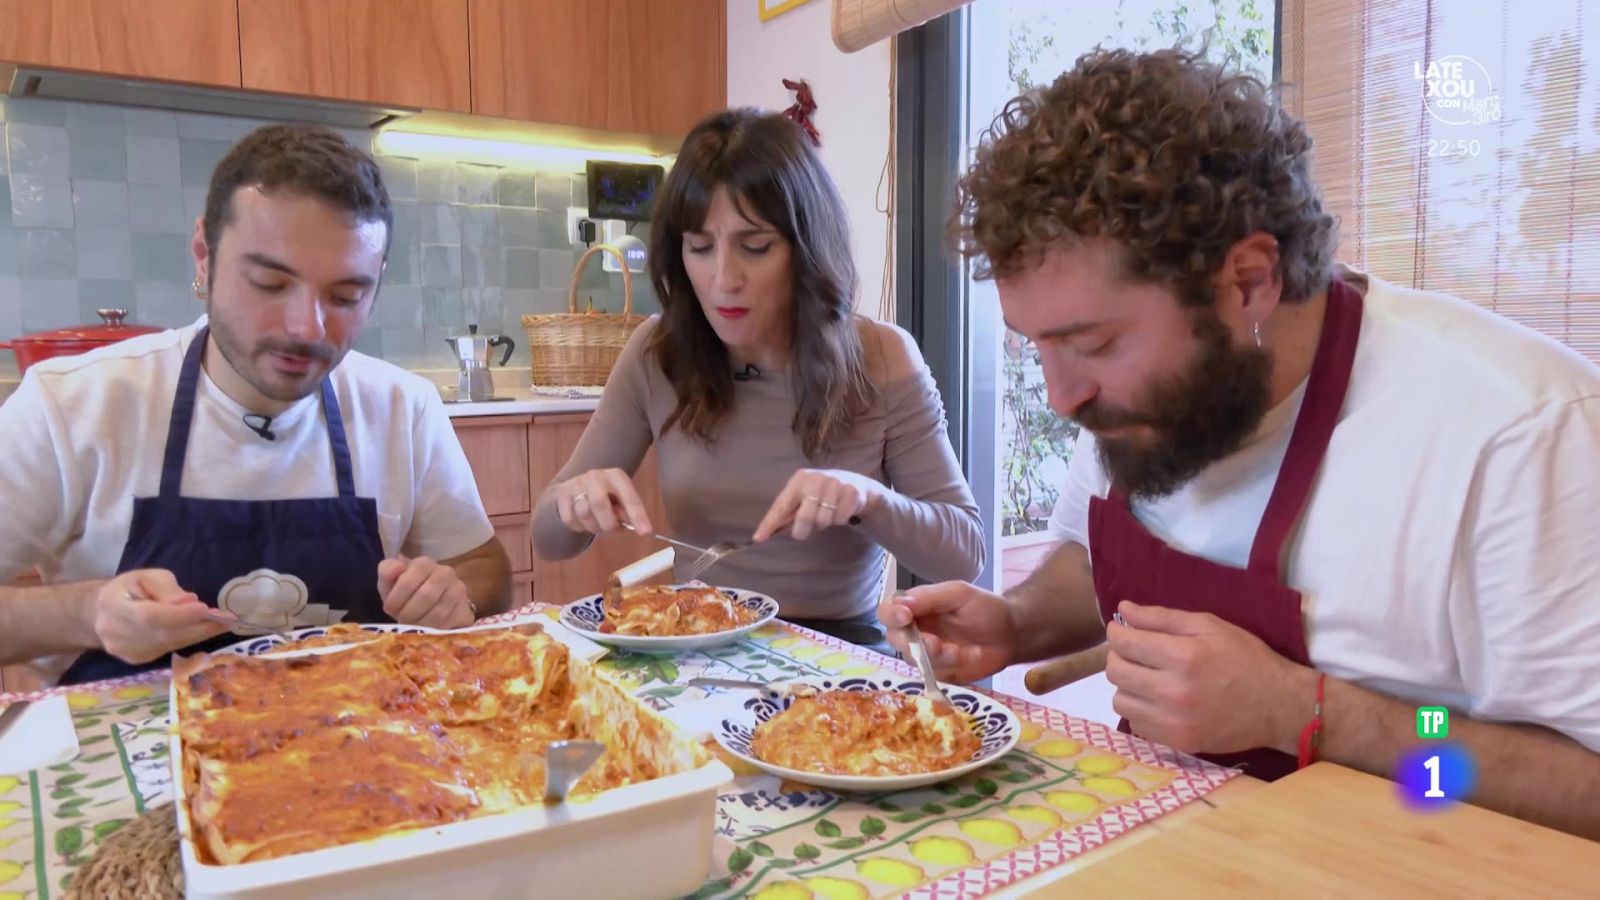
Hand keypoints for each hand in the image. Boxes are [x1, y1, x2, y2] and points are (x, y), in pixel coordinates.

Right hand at [93, 569, 234, 663]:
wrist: (100, 613)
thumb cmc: (129, 588)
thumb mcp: (146, 577)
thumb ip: (167, 589)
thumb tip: (189, 602)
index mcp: (113, 604)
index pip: (149, 616)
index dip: (178, 615)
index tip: (205, 609)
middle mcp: (115, 632)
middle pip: (163, 634)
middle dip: (199, 627)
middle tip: (227, 620)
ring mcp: (124, 651)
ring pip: (169, 644)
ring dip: (198, 634)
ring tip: (223, 624)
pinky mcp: (135, 660)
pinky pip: (167, 650)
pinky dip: (187, 640)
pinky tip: (202, 630)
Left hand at [377, 555, 474, 628]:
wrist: (433, 603)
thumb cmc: (407, 593)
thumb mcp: (391, 582)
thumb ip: (387, 572)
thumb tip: (397, 567)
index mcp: (424, 563)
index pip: (407, 582)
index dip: (395, 600)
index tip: (390, 610)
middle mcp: (446, 573)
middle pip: (426, 597)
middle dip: (409, 614)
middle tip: (402, 621)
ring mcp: (459, 591)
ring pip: (438, 613)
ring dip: (421, 624)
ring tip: (413, 627)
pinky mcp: (466, 611)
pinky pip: (448, 625)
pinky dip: (435, 631)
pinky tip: (428, 630)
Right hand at [554, 468, 651, 535]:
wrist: (578, 486)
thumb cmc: (607, 497)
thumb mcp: (621, 500)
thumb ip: (627, 512)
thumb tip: (636, 528)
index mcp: (616, 476)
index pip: (629, 497)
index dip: (637, 516)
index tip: (645, 532)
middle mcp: (595, 476)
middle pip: (599, 504)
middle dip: (608, 524)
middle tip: (613, 529)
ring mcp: (576, 483)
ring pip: (583, 513)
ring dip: (593, 527)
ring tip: (598, 522)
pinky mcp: (562, 494)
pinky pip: (570, 519)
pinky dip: (579, 526)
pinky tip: (584, 520)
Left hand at [754, 469, 883, 541]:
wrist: (854, 484)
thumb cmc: (820, 494)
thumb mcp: (802, 498)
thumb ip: (785, 514)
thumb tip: (761, 534)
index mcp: (799, 479)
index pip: (781, 505)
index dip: (769, 523)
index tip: (758, 538)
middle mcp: (816, 478)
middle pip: (804, 517)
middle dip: (802, 529)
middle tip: (802, 532)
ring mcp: (835, 483)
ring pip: (824, 520)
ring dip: (824, 523)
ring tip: (826, 513)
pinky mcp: (851, 492)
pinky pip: (840, 519)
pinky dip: (839, 520)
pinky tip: (840, 511)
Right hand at [878, 582, 1015, 682]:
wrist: (1011, 635)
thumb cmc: (984, 608)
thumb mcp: (958, 594)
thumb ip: (928, 597)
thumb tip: (900, 604)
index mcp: (915, 608)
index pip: (888, 612)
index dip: (891, 615)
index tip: (905, 616)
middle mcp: (914, 632)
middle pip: (894, 639)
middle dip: (911, 642)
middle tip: (935, 643)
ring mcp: (925, 655)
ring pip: (912, 659)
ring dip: (933, 656)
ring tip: (957, 651)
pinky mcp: (938, 674)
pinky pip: (931, 675)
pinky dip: (947, 667)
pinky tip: (964, 658)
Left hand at [1105, 600, 1315, 754]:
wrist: (1279, 706)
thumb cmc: (1246, 658)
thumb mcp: (1210, 626)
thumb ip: (1162, 618)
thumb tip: (1123, 610)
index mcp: (1183, 656)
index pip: (1125, 643)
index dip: (1117, 633)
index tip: (1122, 631)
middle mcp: (1173, 691)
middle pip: (1116, 672)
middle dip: (1119, 656)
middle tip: (1135, 653)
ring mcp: (1174, 722)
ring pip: (1120, 701)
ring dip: (1128, 686)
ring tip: (1147, 678)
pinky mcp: (1177, 742)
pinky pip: (1136, 725)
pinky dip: (1140, 710)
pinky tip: (1158, 701)